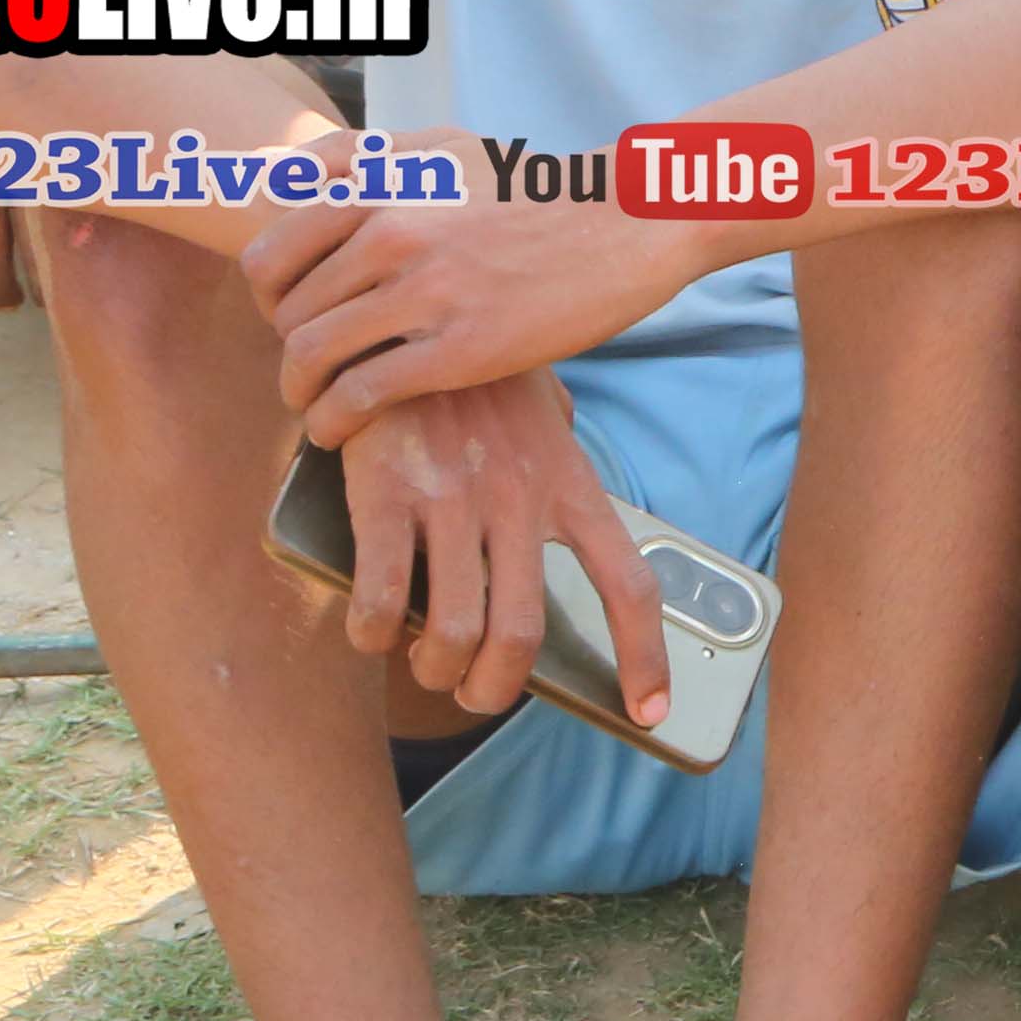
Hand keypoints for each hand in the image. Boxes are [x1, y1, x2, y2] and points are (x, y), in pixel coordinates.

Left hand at [245, 137, 689, 435]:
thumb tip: (282, 181)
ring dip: (299, 393)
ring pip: (310, 355)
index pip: (269, 255)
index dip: (267, 300)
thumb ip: (362, 158)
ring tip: (315, 407)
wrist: (631, 220)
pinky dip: (332, 422)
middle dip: (286, 348)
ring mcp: (425, 291)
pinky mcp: (460, 348)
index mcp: (381, 185)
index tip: (289, 319)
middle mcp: (392, 233)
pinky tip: (339, 433)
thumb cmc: (539, 188)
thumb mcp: (446, 148)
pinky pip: (360, 394)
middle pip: (285, 313)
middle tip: (309, 368)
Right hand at [333, 367, 667, 726]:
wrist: (405, 309)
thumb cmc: (475, 373)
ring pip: (454, 630)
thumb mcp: (543, 413)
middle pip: (522, 635)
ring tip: (424, 665)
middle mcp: (521, 501)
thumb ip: (560, 464)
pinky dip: (372, 631)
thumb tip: (570, 513)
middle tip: (474, 691)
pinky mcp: (387, 493)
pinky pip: (380, 594)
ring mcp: (455, 500)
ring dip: (436, 669)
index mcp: (571, 486)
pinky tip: (368, 633)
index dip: (644, 657)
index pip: (628, 585)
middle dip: (495, 687)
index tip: (652, 711)